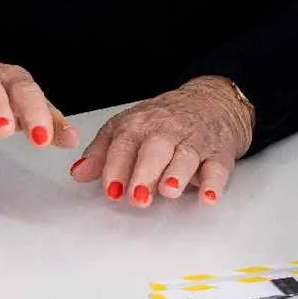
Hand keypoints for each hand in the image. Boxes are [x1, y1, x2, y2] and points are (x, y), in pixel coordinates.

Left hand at [69, 77, 251, 206]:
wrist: (212, 101)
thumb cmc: (163, 121)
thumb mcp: (128, 127)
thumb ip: (103, 152)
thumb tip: (78, 174)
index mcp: (139, 125)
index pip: (124, 144)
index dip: (116, 167)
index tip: (110, 189)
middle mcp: (166, 132)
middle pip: (155, 149)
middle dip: (145, 172)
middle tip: (137, 196)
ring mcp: (194, 142)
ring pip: (186, 156)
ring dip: (177, 173)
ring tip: (169, 190)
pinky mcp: (219, 154)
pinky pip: (218, 168)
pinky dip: (214, 183)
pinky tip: (208, 197)